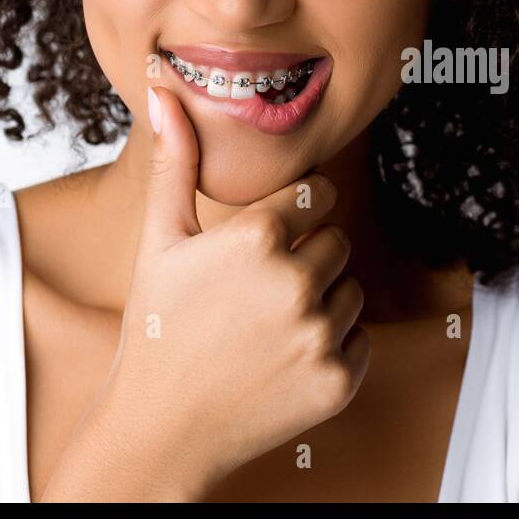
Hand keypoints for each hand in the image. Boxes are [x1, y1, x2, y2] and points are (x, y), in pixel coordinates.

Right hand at [101, 86, 369, 495]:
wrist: (160, 431)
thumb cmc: (156, 329)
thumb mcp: (160, 241)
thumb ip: (174, 162)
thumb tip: (163, 87)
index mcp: (257, 237)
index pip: (318, 195)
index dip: (294, 216)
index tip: (268, 241)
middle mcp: (295, 282)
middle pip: (336, 242)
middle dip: (307, 259)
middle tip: (255, 294)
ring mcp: (320, 335)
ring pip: (353, 289)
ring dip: (323, 302)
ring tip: (266, 327)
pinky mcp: (338, 380)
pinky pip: (362, 339)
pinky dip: (333, 347)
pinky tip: (283, 359)